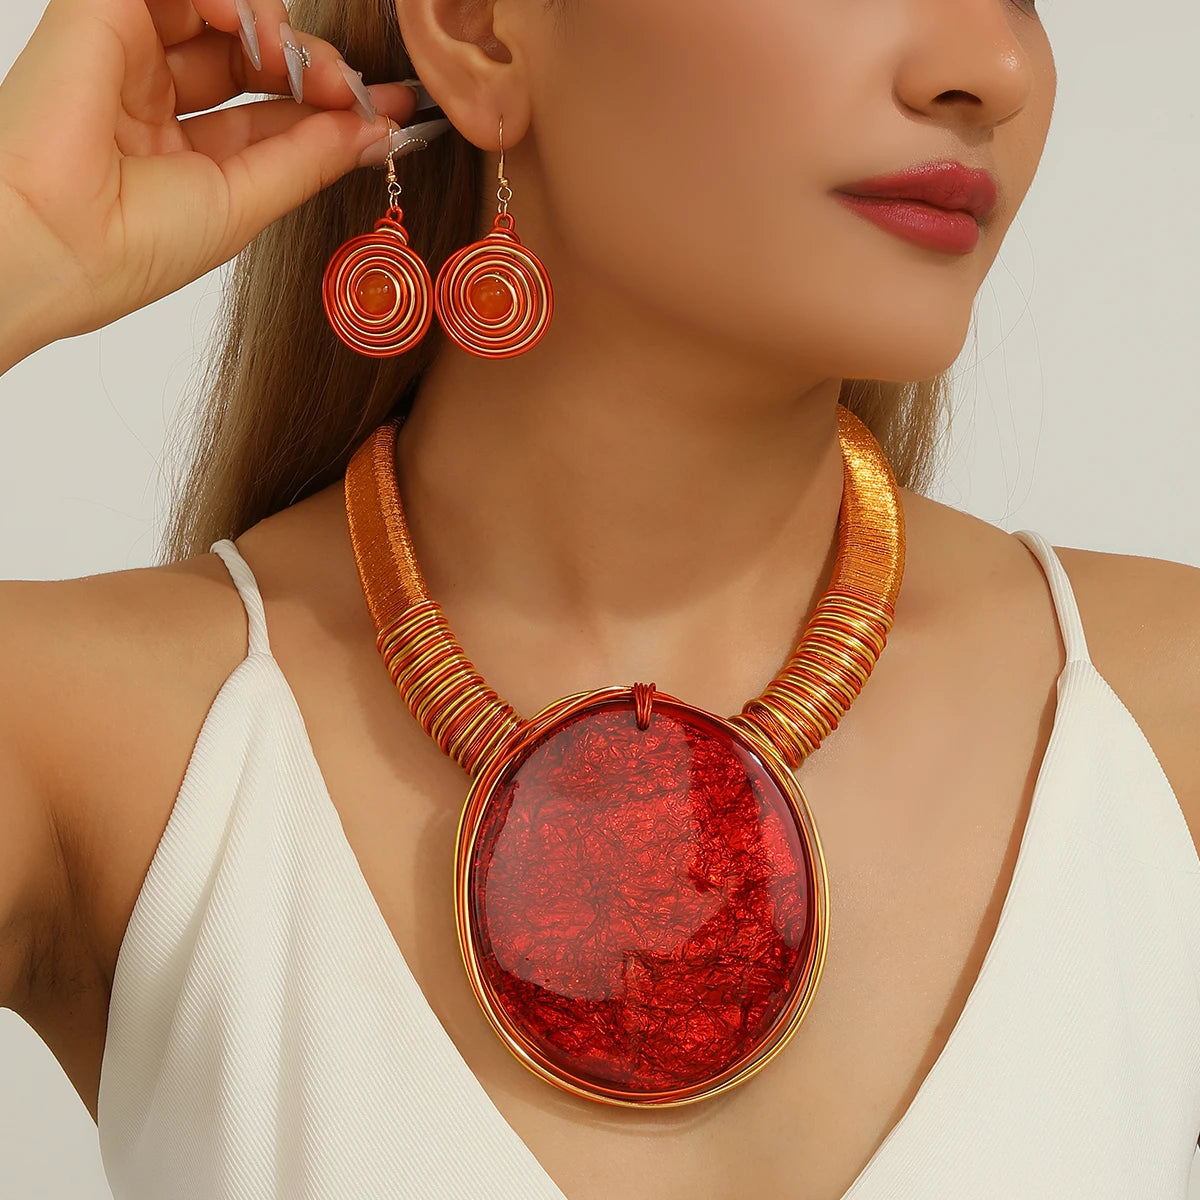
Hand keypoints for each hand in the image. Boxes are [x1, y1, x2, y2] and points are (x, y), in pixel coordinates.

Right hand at [0, 0, 422, 348]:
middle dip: (313, 68)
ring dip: (277, 32)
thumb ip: (308, 161)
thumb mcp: (243, 203)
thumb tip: (374, 135)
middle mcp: (157, 103)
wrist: (56, 242)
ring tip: (299, 60)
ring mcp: (127, 57)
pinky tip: (254, 27)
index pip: (273, 114)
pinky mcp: (99, 16)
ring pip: (221, 16)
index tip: (390, 109)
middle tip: (353, 86)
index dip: (332, 108)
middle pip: (254, 60)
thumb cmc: (132, 246)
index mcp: (185, 155)